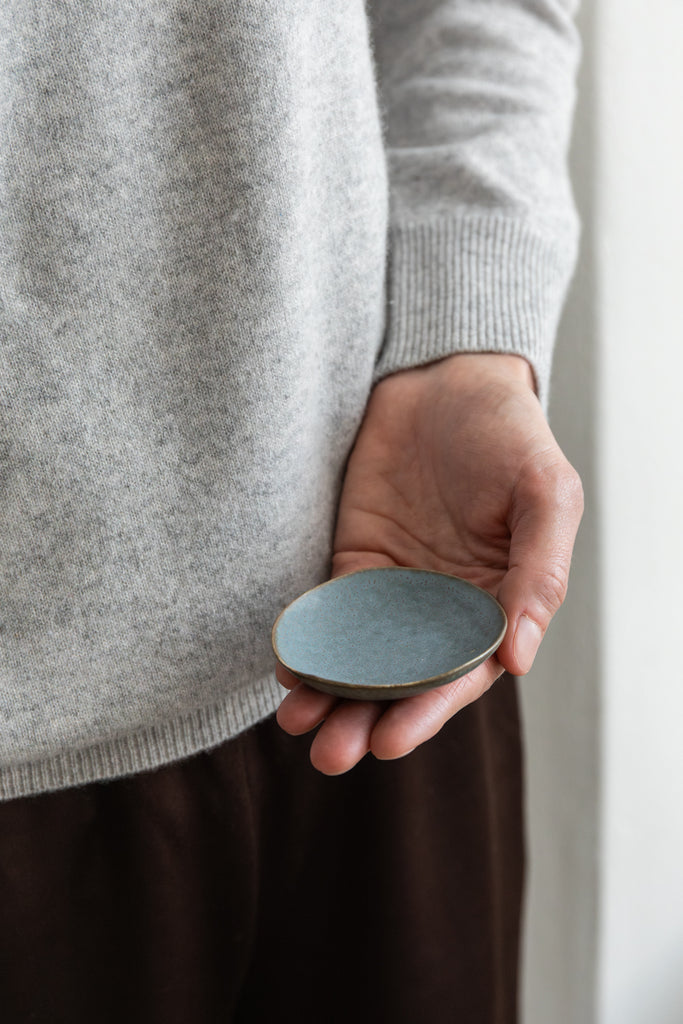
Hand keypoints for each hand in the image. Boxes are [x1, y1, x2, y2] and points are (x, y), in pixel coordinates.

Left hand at [276, 352, 582, 773]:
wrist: (444, 377)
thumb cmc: (509, 433)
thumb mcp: (545, 494)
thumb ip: (539, 574)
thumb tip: (518, 662)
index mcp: (497, 604)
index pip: (461, 673)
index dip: (427, 710)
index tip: (389, 740)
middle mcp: (443, 608)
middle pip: (403, 678)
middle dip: (368, 718)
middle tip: (330, 754)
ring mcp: (395, 587)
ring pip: (361, 656)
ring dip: (331, 694)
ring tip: (298, 725)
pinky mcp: (352, 560)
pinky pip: (330, 612)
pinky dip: (311, 643)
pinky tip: (288, 668)